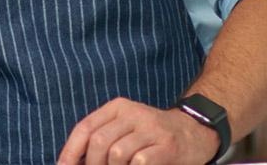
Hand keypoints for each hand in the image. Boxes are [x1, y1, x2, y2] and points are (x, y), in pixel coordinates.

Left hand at [57, 98, 218, 164]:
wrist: (196, 133)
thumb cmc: (152, 136)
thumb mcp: (126, 128)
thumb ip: (101, 139)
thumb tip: (73, 161)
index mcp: (118, 107)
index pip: (85, 128)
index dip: (70, 151)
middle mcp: (135, 113)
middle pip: (99, 141)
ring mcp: (153, 129)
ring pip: (117, 153)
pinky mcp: (168, 146)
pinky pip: (140, 161)